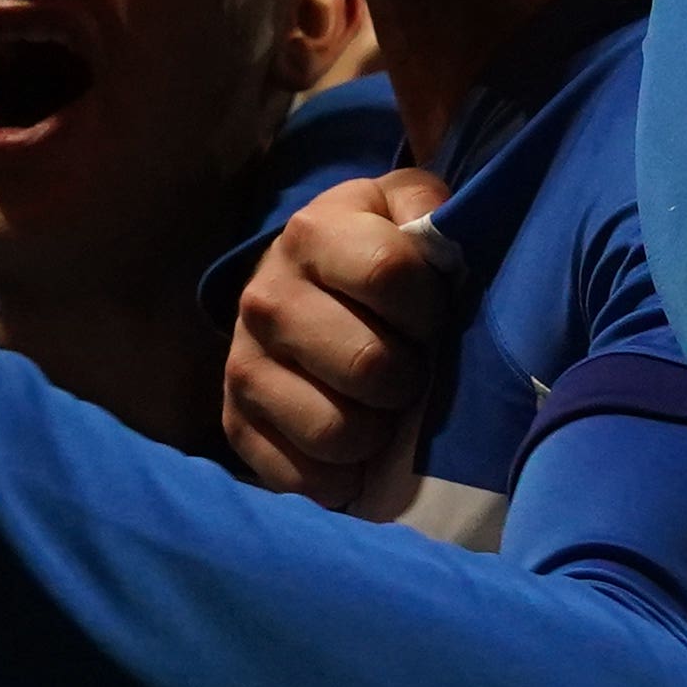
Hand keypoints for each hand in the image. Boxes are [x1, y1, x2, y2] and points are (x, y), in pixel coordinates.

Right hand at [225, 172, 453, 517]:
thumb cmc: (373, 251)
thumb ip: (434, 214)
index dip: (429, 308)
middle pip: (369, 365)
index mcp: (313, 233)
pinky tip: (353, 449)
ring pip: (337, 431)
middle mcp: (266, 297)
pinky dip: (340, 476)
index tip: (431, 318)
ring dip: (377, 432)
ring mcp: (243, 364)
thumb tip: (452, 246)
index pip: (389, 274)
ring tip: (381, 409)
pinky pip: (301, 477)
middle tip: (410, 370)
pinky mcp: (234, 423)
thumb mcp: (404, 209)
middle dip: (409, 378)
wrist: (297, 284)